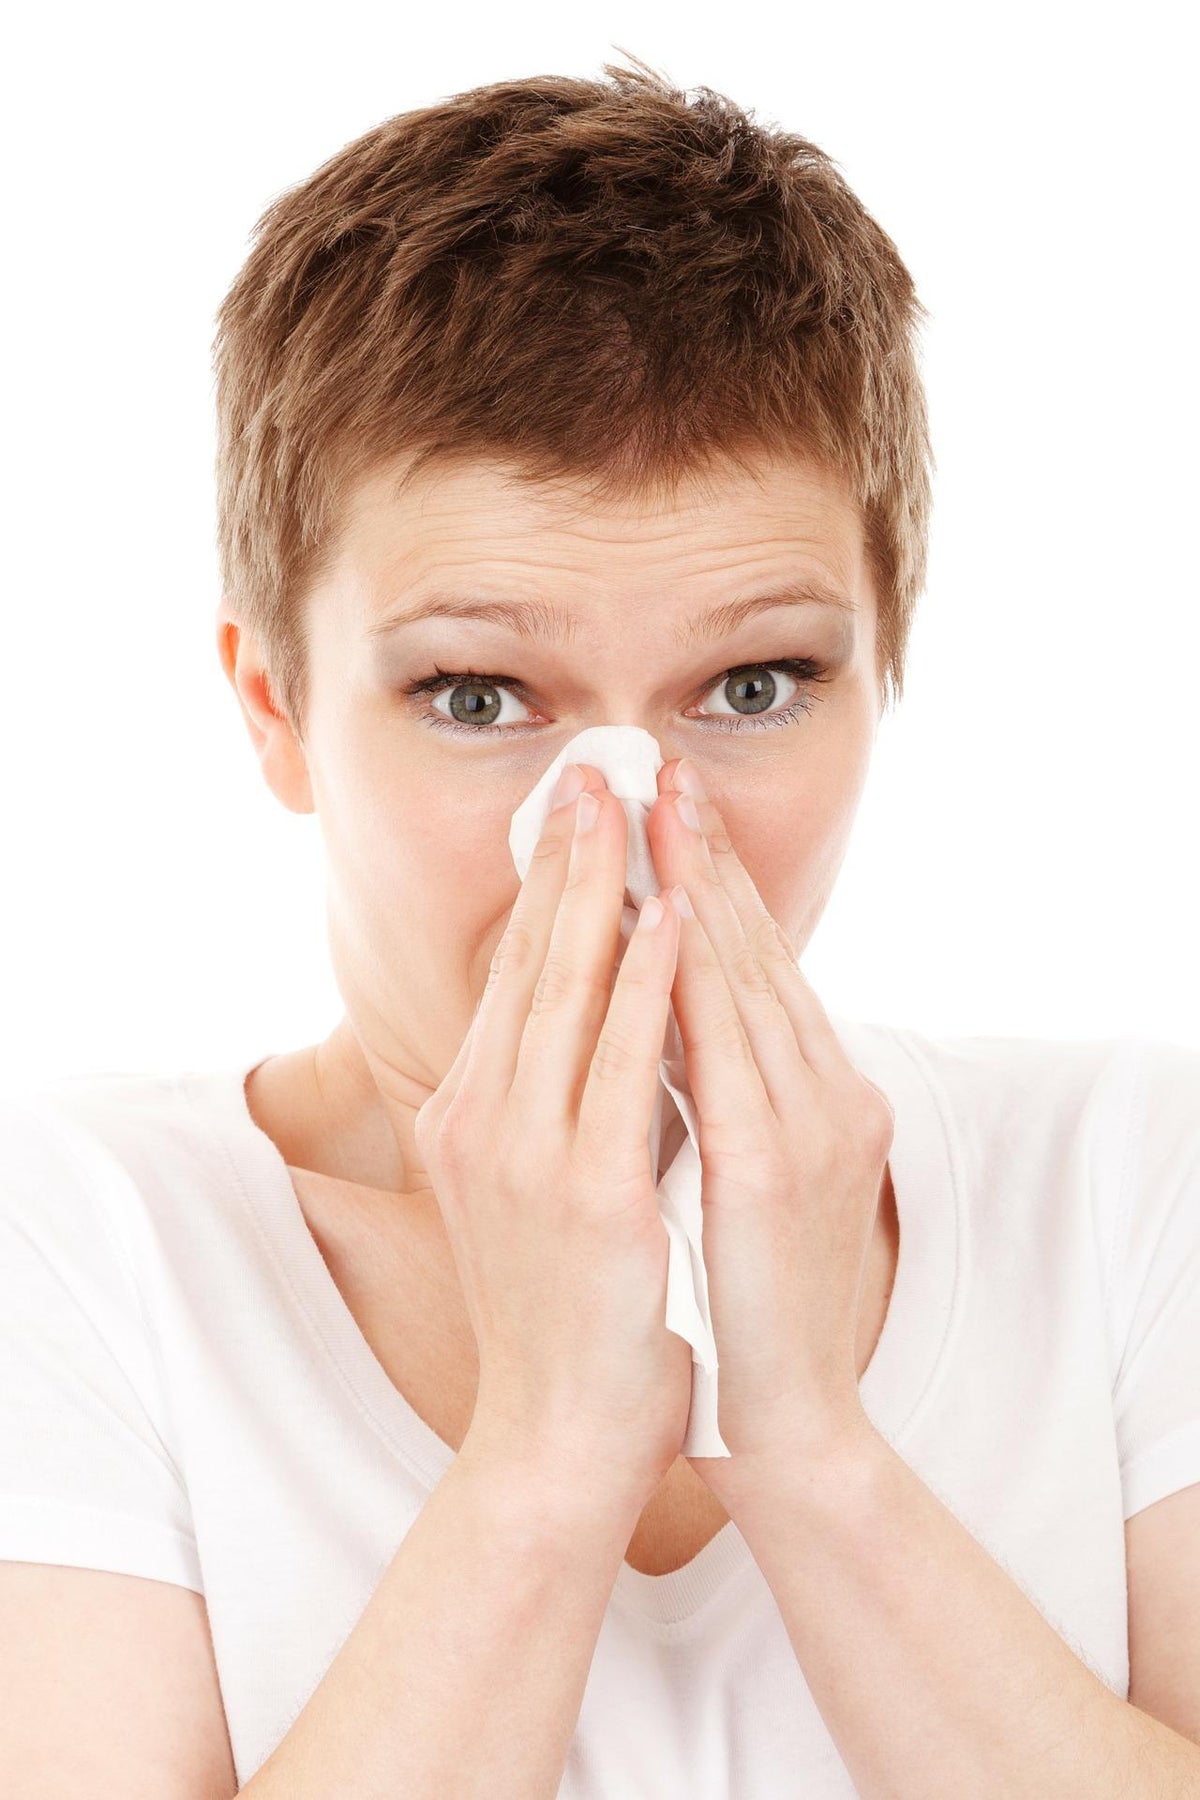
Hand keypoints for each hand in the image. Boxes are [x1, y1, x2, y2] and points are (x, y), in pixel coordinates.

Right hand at [414, 763, 693, 1513]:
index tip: (574, 813)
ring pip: (569, 990)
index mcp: (472, 1115)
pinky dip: (646, 981)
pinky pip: (621, 1062)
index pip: (514, 975)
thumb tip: (604, 1021)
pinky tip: (671, 916)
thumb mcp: (542, 1190)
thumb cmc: (564, 1315)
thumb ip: (558, 1103)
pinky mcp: (585, 1191)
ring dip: (605, 889)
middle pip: (530, 962)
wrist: (557, 1436)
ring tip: (631, 809)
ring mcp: (526, 1153)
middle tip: (592, 772)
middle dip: (566, 859)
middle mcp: (482, 1119)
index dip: (547, 887)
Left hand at [645, 757, 892, 1499]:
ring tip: (661, 810)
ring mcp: (806, 1127)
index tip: (666, 814)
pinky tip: (673, 916)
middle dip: (704, 858)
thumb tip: (646, 1020)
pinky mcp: (773, 1168)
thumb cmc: (739, 1304)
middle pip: (755, 953)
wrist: (778, 1421)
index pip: (753, 970)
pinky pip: (729, 1049)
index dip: (712, 886)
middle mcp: (826, 1096)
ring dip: (701, 887)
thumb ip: (705, 1096)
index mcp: (812, 1098)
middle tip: (658, 773)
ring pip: (747, 980)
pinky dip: (700, 975)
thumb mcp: (730, 1179)